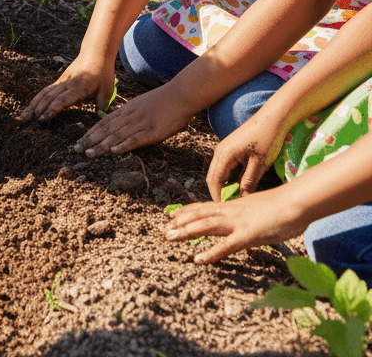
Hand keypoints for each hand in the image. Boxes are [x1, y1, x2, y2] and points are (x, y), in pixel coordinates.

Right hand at [18, 55, 114, 122]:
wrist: (95, 53)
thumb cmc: (103, 73)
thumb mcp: (106, 90)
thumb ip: (101, 106)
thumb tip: (99, 122)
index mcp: (79, 87)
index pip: (62, 99)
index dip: (51, 109)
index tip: (42, 119)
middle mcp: (67, 84)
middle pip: (48, 96)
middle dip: (36, 109)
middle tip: (24, 122)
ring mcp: (61, 81)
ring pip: (43, 93)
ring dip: (32, 105)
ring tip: (22, 118)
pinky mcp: (59, 81)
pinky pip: (45, 90)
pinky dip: (36, 99)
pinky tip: (30, 108)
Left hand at [72, 82, 194, 156]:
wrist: (181, 94)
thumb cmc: (163, 100)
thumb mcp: (141, 104)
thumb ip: (129, 113)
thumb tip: (118, 124)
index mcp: (127, 109)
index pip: (104, 122)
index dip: (91, 132)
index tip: (80, 140)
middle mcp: (130, 116)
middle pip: (106, 129)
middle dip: (90, 140)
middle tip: (77, 149)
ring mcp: (141, 123)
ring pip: (117, 135)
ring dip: (101, 145)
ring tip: (89, 153)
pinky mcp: (152, 131)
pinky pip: (135, 139)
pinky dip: (123, 145)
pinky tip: (114, 151)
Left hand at [165, 190, 308, 262]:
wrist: (297, 201)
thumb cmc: (284, 206)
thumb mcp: (261, 209)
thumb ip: (250, 214)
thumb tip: (247, 220)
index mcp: (234, 205)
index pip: (206, 207)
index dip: (188, 211)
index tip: (173, 215)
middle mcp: (231, 211)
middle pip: (201, 216)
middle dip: (181, 222)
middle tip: (164, 230)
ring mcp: (238, 222)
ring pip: (206, 226)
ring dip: (186, 232)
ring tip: (170, 238)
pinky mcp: (248, 235)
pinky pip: (226, 246)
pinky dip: (211, 253)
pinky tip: (198, 259)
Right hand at [206, 112, 286, 199]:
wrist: (269, 119)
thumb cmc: (265, 138)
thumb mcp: (259, 163)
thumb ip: (249, 181)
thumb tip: (242, 198)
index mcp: (224, 155)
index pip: (214, 181)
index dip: (217, 197)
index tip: (226, 210)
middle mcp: (219, 152)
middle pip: (212, 178)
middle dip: (219, 193)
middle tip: (230, 207)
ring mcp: (223, 150)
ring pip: (219, 173)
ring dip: (225, 186)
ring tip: (237, 199)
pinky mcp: (229, 149)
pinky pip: (225, 167)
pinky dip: (230, 178)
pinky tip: (241, 185)